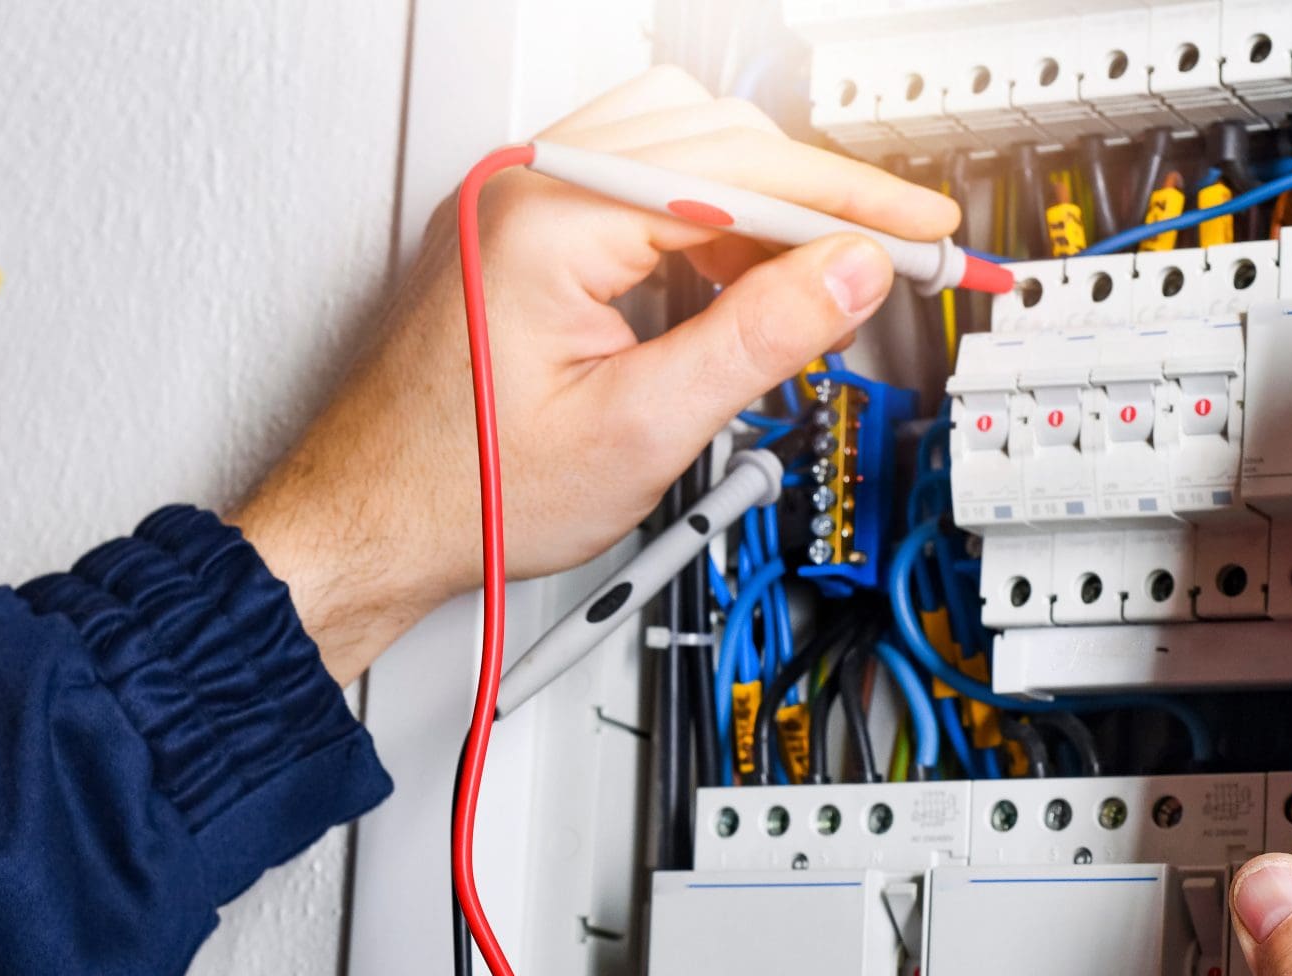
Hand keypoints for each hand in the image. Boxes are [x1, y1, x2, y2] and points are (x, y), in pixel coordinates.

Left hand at [231, 66, 957, 682]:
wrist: (370, 522)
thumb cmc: (462, 491)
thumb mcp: (641, 431)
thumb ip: (759, 339)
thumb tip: (851, 273)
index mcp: (551, 218)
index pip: (741, 174)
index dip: (850, 206)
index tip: (921, 234)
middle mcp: (527, 184)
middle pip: (714, 136)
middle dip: (813, 198)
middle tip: (890, 256)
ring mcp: (517, 198)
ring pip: (679, 145)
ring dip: (757, 203)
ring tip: (811, 282)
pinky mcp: (519, 228)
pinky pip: (637, 183)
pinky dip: (703, 221)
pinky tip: (736, 284)